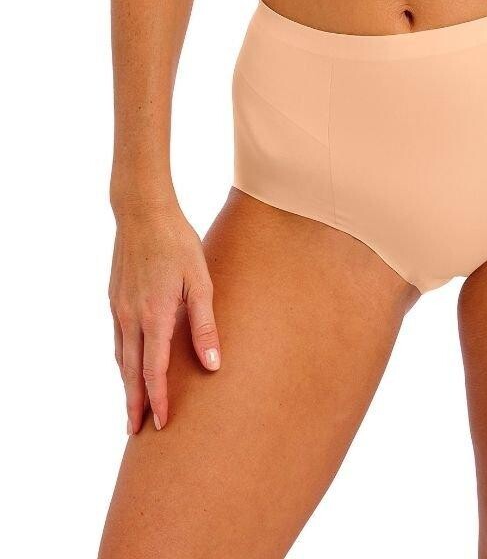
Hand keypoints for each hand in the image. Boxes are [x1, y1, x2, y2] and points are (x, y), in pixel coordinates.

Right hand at [108, 200, 220, 433]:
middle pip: (130, 373)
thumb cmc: (178, 243)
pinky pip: (117, 339)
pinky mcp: (115, 298)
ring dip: (126, 385)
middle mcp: (130, 318)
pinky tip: (129, 365)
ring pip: (121, 357)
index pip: (154, 371)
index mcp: (153, 316)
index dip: (158, 400)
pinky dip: (122, 360)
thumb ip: (205, 324)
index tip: (162, 424)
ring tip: (132, 407)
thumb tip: (213, 364)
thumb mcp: (200, 281)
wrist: (142, 212)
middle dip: (134, 405)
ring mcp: (118, 308)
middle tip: (136, 433)